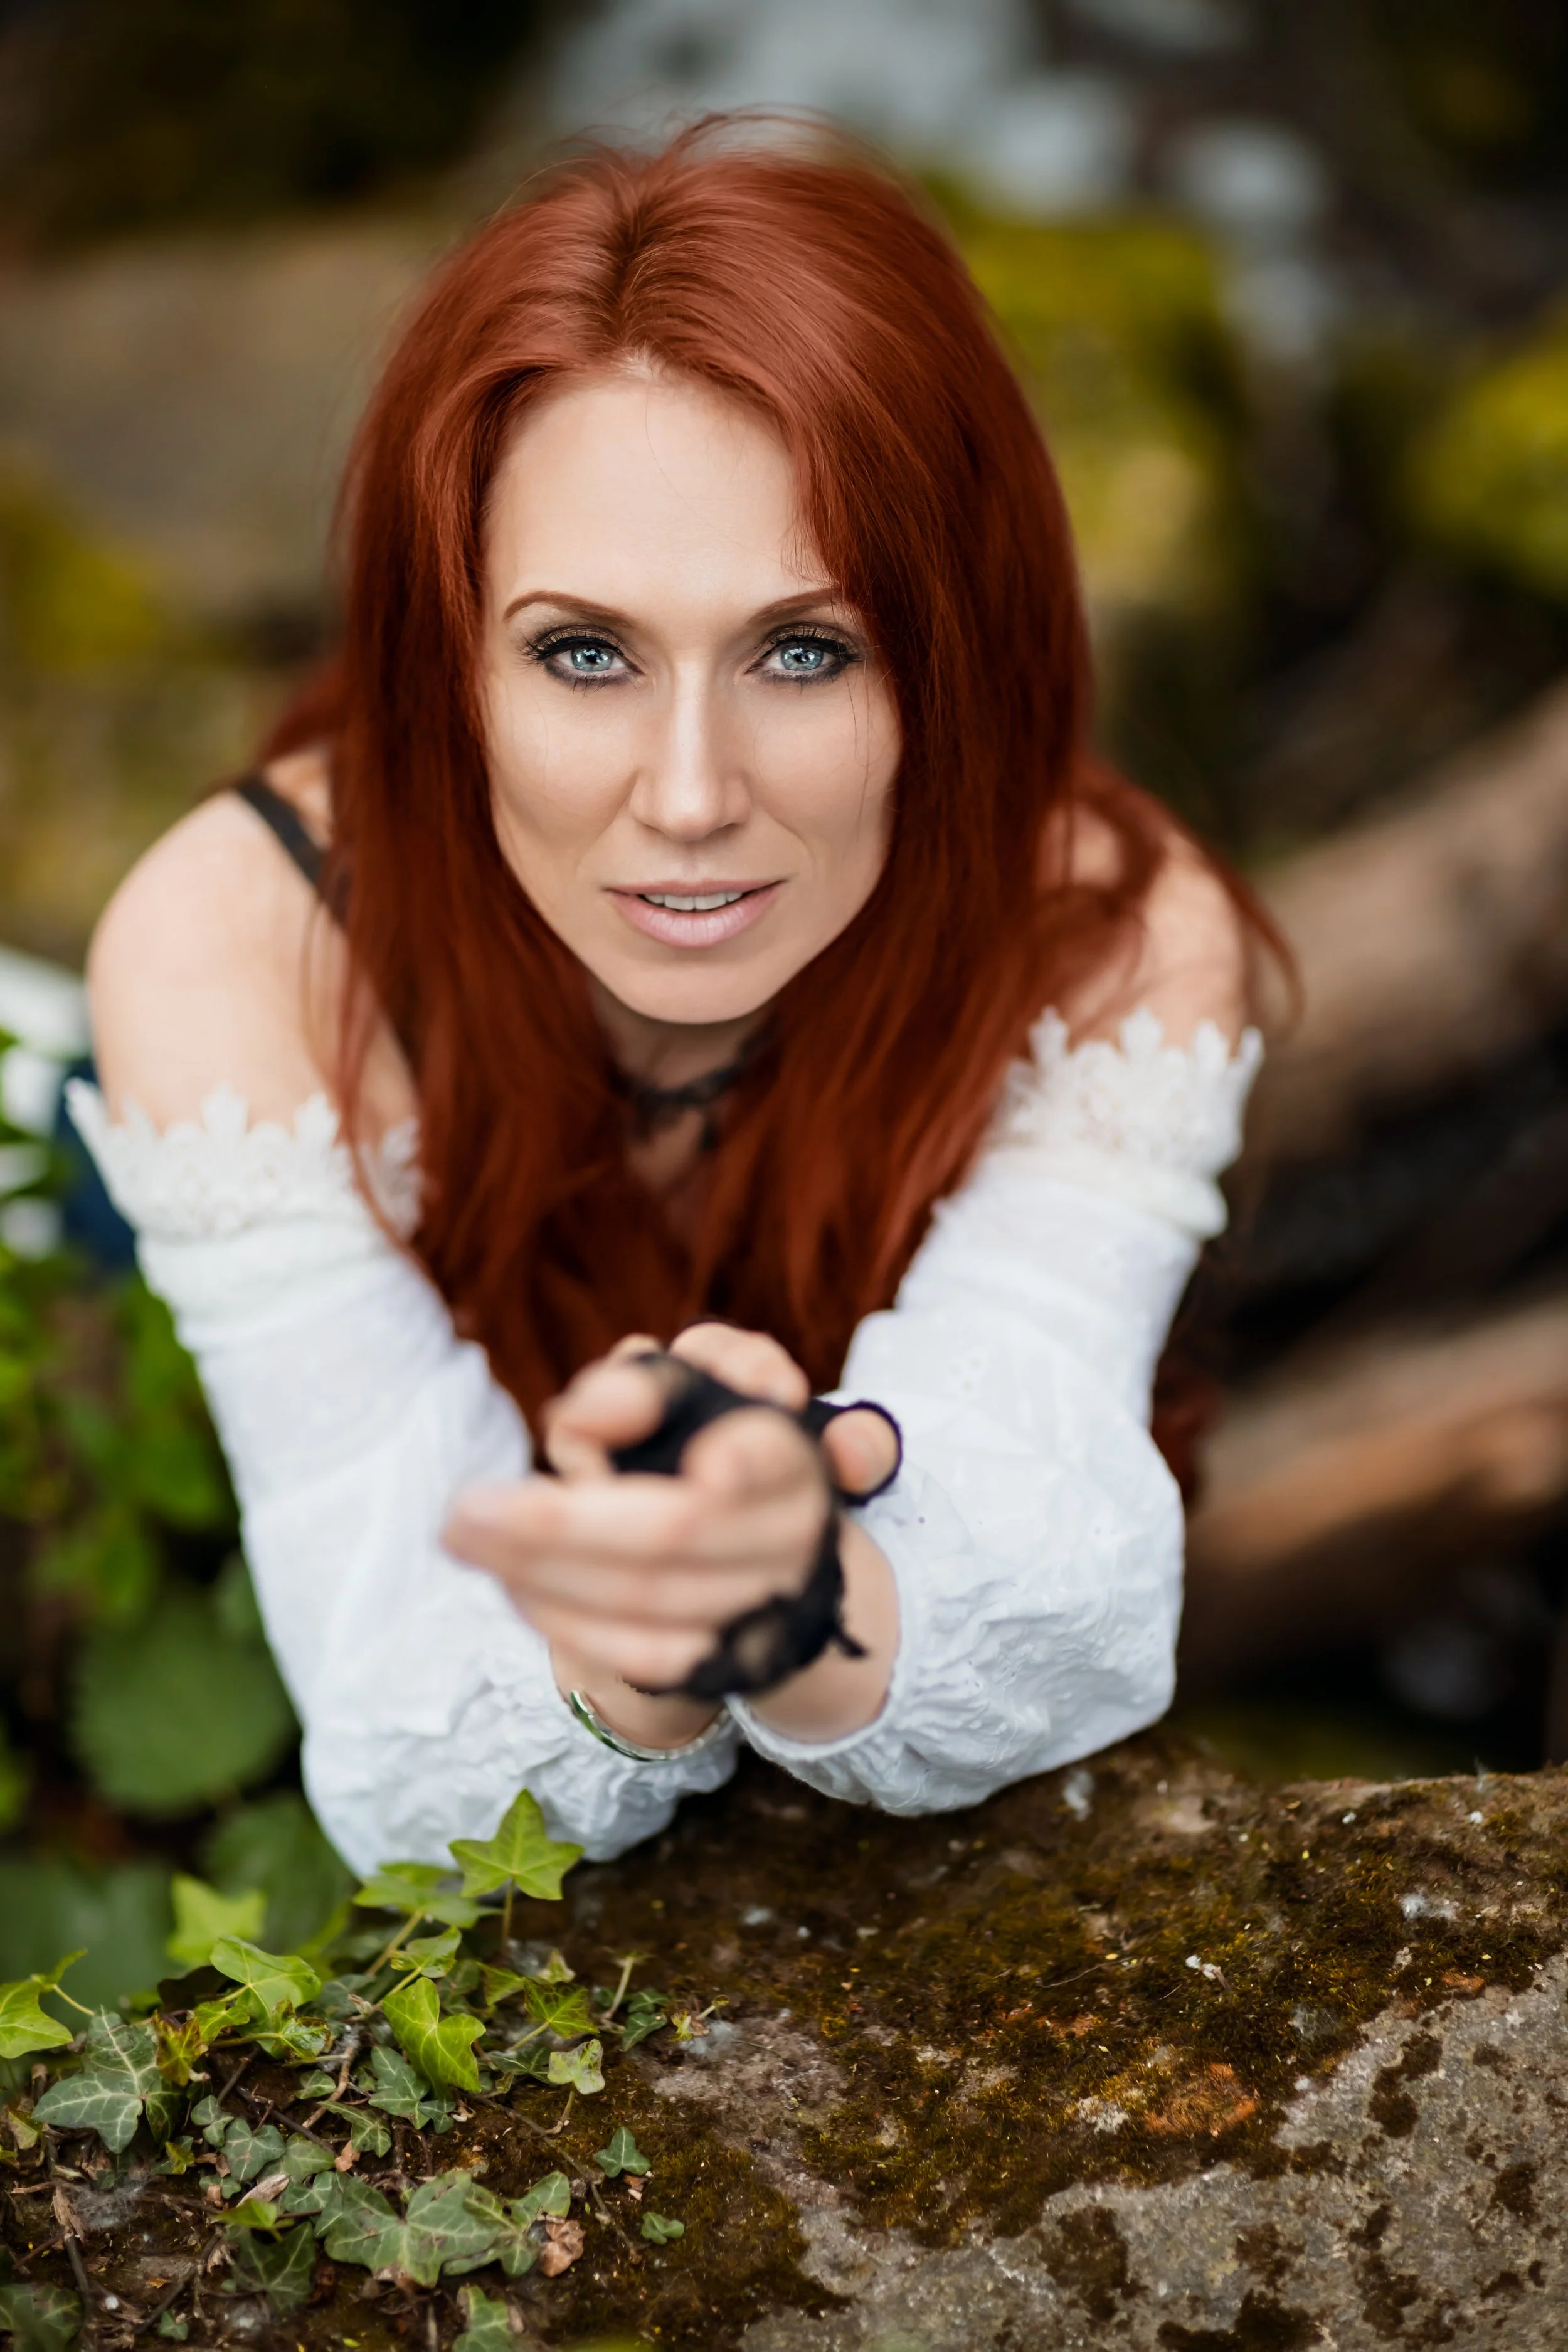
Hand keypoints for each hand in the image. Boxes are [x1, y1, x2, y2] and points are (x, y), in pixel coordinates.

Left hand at [442, 1325, 892, 1716]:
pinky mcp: (724, 1662)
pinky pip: (641, 1655)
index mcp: (786, 1452)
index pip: (767, 1453)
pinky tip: (512, 1585)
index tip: (688, 1463)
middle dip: (556, 1522)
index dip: (738, 1460)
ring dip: (540, 1572)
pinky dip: (567, 1620)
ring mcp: (762, 1607)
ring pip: (648, 1600)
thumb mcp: (678, 1388)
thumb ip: (640, 1381)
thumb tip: (585, 1416)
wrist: (752, 1545)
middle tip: (460, 1509)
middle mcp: (789, 1533)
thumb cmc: (699, 1438)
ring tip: (464, 1537)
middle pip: (675, 1532)